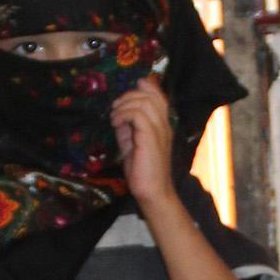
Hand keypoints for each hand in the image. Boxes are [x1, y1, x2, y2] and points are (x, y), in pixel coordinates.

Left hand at [111, 76, 175, 207]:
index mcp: (162, 126)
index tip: (125, 96)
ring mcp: (160, 130)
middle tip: (115, 108)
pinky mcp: (150, 137)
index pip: (159, 97)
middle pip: (151, 95)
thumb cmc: (142, 172)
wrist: (152, 192)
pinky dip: (123, 115)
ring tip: (114, 117)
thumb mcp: (131, 144)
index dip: (145, 88)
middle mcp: (164, 125)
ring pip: (144, 102)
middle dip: (129, 96)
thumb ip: (128, 129)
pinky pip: (137, 114)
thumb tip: (119, 115)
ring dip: (124, 105)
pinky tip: (116, 123)